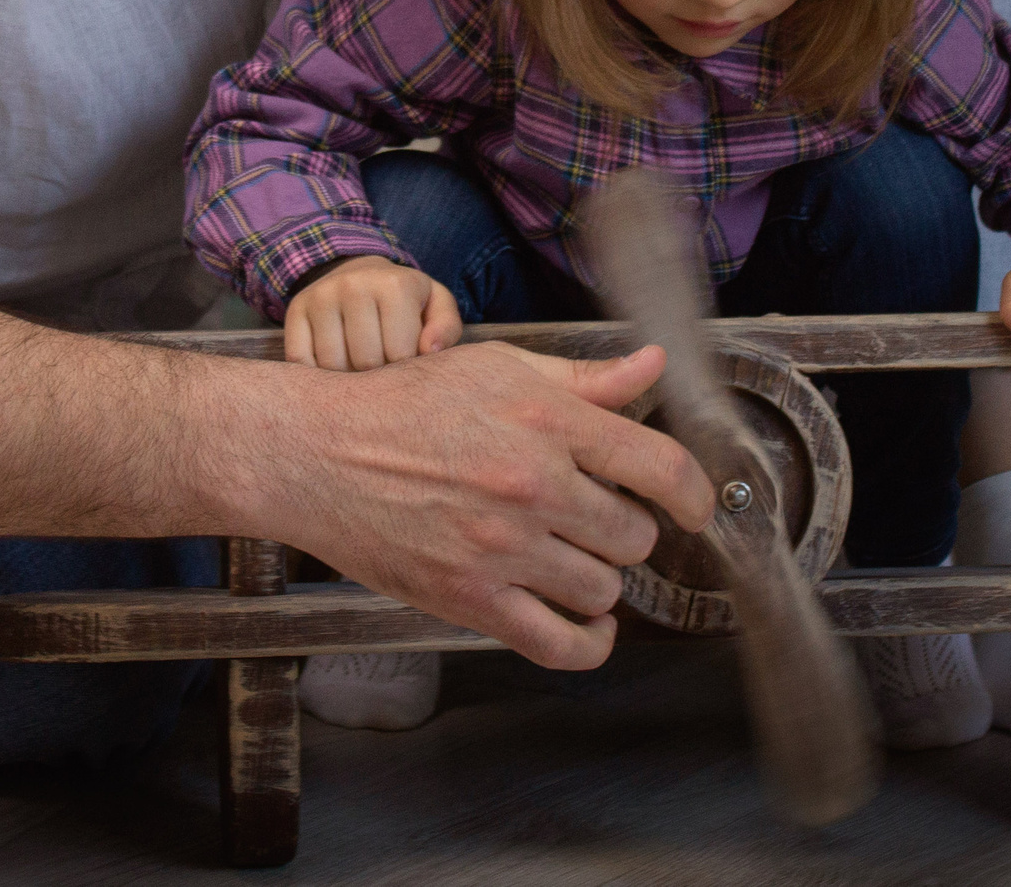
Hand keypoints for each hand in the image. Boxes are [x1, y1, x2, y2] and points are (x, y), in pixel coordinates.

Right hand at [258, 342, 712, 668]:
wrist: (317, 453)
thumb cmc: (402, 404)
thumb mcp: (497, 370)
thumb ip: (582, 380)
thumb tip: (653, 368)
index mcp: (544, 420)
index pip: (659, 467)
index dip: (693, 493)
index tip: (693, 506)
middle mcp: (531, 484)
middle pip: (634, 535)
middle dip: (624, 530)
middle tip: (593, 519)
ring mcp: (501, 547)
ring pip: (603, 589)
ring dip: (598, 578)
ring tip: (568, 556)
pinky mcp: (469, 598)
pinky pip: (560, 643)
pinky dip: (589, 642)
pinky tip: (588, 624)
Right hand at [284, 254, 462, 369]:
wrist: (361, 272)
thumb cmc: (405, 300)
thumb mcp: (436, 305)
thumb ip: (446, 328)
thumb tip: (428, 351)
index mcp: (395, 285)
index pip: (400, 355)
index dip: (405, 370)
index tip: (406, 362)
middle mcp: (353, 285)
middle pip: (364, 362)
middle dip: (376, 377)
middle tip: (382, 367)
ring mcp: (320, 297)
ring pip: (331, 366)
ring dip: (346, 378)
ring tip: (359, 366)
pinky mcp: (295, 310)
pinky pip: (300, 361)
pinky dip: (317, 375)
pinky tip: (333, 366)